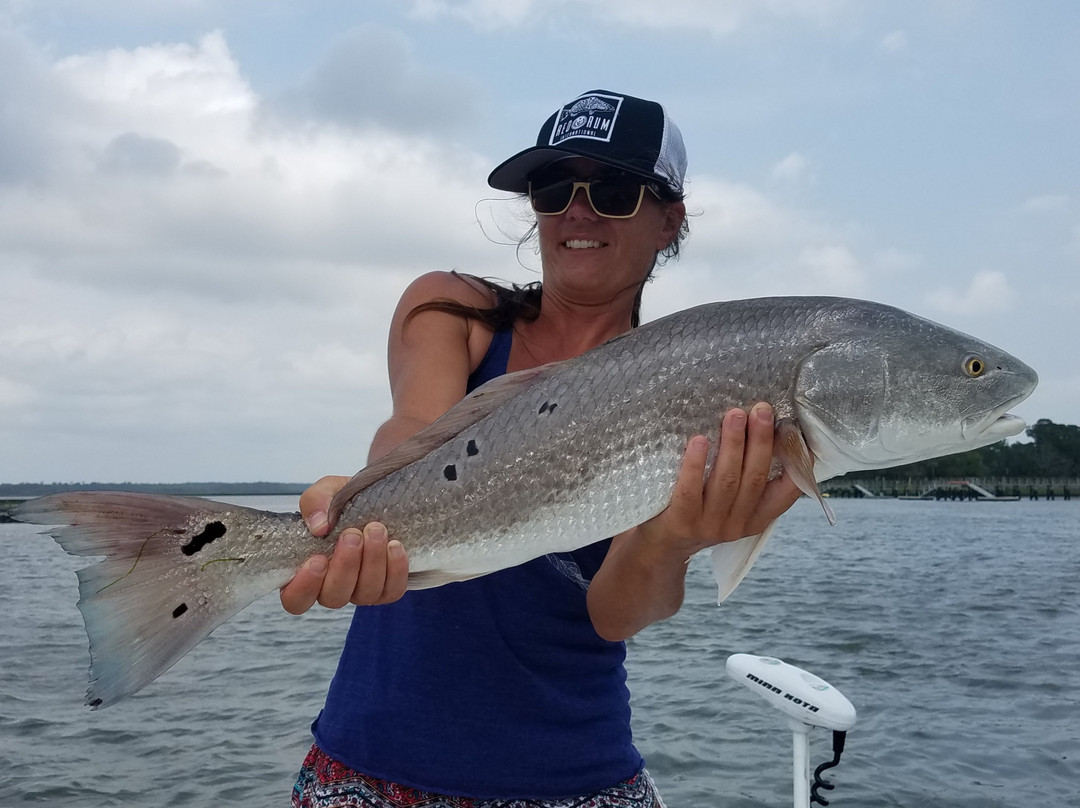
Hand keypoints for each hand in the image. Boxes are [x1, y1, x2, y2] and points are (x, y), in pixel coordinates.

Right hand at [279, 475, 409, 613]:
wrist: (379, 500)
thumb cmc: (344, 503)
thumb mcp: (326, 492)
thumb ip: (315, 502)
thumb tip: (319, 526)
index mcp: (307, 571)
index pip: (295, 599)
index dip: (304, 587)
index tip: (317, 559)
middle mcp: (332, 588)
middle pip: (333, 596)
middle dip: (345, 566)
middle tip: (352, 535)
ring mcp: (360, 591)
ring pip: (364, 594)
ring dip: (372, 562)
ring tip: (376, 530)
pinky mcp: (387, 589)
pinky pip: (392, 590)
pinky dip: (395, 569)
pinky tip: (395, 545)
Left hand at [640, 403, 802, 557]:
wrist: (662, 546)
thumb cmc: (698, 512)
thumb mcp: (731, 503)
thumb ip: (746, 477)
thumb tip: (761, 426)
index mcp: (756, 518)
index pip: (786, 492)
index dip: (796, 462)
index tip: (795, 430)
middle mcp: (737, 524)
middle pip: (755, 478)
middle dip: (760, 441)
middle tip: (761, 409)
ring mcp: (710, 525)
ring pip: (727, 481)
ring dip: (733, 445)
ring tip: (735, 415)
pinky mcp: (682, 521)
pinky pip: (691, 490)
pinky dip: (695, 464)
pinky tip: (699, 440)